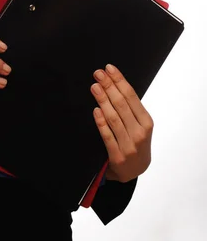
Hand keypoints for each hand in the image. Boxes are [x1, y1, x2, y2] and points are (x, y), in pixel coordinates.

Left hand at [91, 64, 153, 182]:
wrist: (134, 171)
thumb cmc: (134, 143)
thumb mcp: (139, 126)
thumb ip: (130, 109)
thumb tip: (114, 83)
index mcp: (146, 122)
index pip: (131, 97)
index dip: (120, 81)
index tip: (109, 68)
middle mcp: (140, 133)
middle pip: (122, 105)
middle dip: (109, 86)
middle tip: (98, 73)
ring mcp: (129, 146)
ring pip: (114, 118)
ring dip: (103, 100)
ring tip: (94, 87)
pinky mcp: (118, 157)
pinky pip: (107, 136)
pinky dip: (101, 123)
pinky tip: (96, 110)